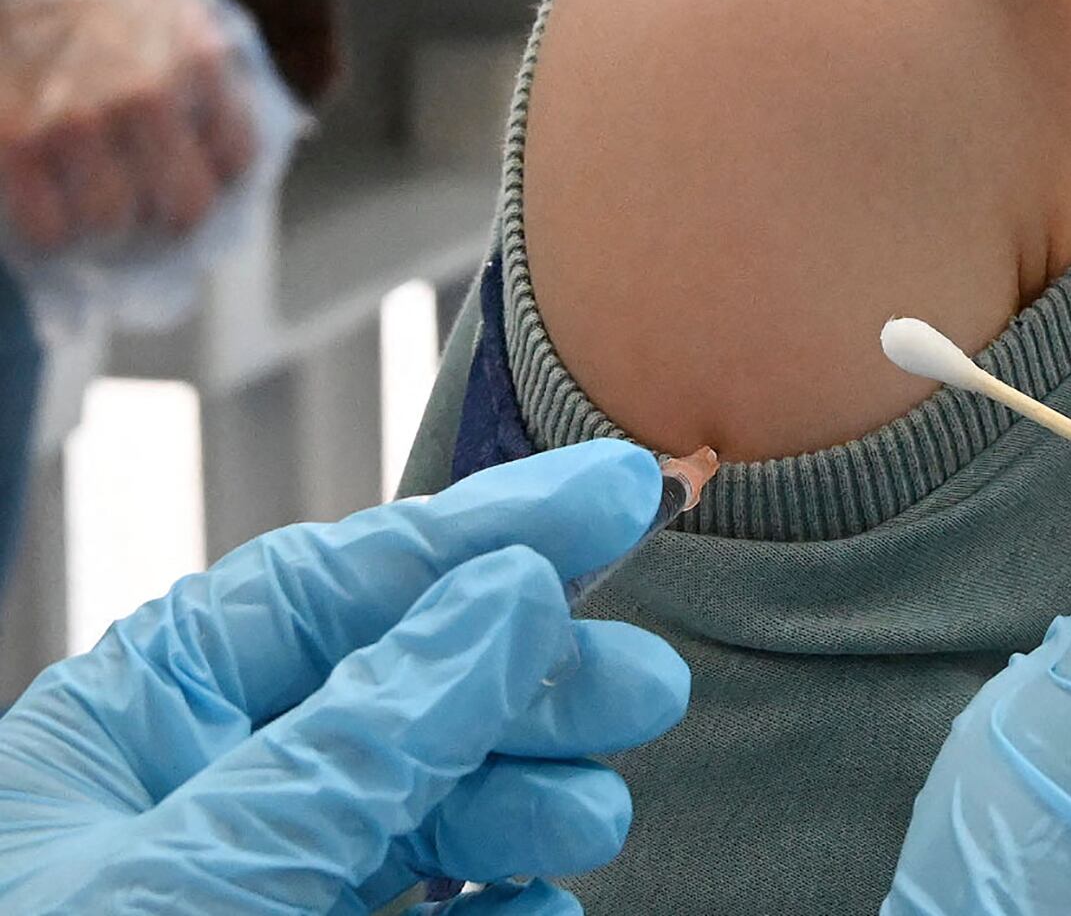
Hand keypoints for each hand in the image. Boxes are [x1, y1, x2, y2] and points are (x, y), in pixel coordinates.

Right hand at [0, 0, 264, 251]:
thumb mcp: (177, 3)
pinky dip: (44, 234)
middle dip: (163, 222)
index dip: (213, 184)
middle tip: (136, 218)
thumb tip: (241, 130)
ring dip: (98, 230)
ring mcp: (79, 123)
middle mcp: (150, 98)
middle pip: (184, 208)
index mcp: (199, 61)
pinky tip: (37, 213)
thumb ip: (205, 66)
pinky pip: (44, 228)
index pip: (236, 159)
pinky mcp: (13, 142)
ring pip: (111, 224)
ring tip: (79, 212)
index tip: (189, 187)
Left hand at [0, 440, 691, 914]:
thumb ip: (360, 739)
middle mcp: (187, 803)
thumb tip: (505, 599)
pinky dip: (496, 915)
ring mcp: (244, 900)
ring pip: (424, 810)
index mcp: (125, 732)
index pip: (330, 585)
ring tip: (591, 821)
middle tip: (644, 695)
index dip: (485, 532)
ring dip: (528, 803)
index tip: (624, 497)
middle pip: (399, 692)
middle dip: (530, 686)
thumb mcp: (199, 876)